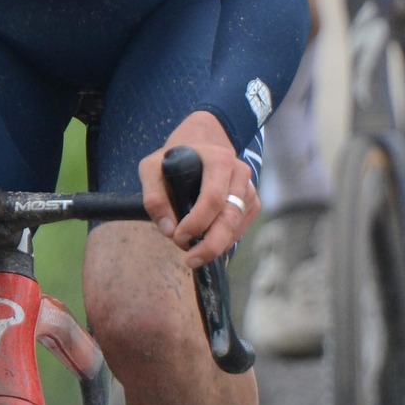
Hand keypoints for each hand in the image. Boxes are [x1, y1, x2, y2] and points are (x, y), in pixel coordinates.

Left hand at [140, 111, 258, 267]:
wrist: (200, 145)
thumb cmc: (175, 159)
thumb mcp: (152, 168)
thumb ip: (154, 196)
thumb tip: (168, 229)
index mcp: (219, 160)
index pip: (213, 198)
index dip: (197, 223)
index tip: (178, 237)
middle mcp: (240, 173)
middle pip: (230, 217)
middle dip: (211, 244)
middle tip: (190, 260)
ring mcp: (249, 189)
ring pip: (237, 227)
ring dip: (216, 246)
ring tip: (194, 253)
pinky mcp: (252, 203)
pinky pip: (241, 229)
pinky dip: (225, 241)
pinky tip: (208, 244)